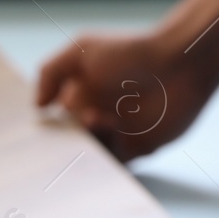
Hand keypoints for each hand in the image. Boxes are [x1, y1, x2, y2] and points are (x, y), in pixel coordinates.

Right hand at [35, 31, 218, 160]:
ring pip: (91, 156)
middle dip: (65, 143)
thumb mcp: (82, 50)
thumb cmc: (132, 52)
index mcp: (80, 94)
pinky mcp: (138, 150)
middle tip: (69, 135)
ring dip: (88, 150)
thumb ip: (51, 71)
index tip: (37, 136)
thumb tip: (37, 105)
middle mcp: (95, 116)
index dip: (45, 130)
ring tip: (99, 124)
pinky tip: (109, 147)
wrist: (182, 63)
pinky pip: (116, 167)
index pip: (54, 120)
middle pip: (69, 143)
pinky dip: (108, 165)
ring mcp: (116, 135)